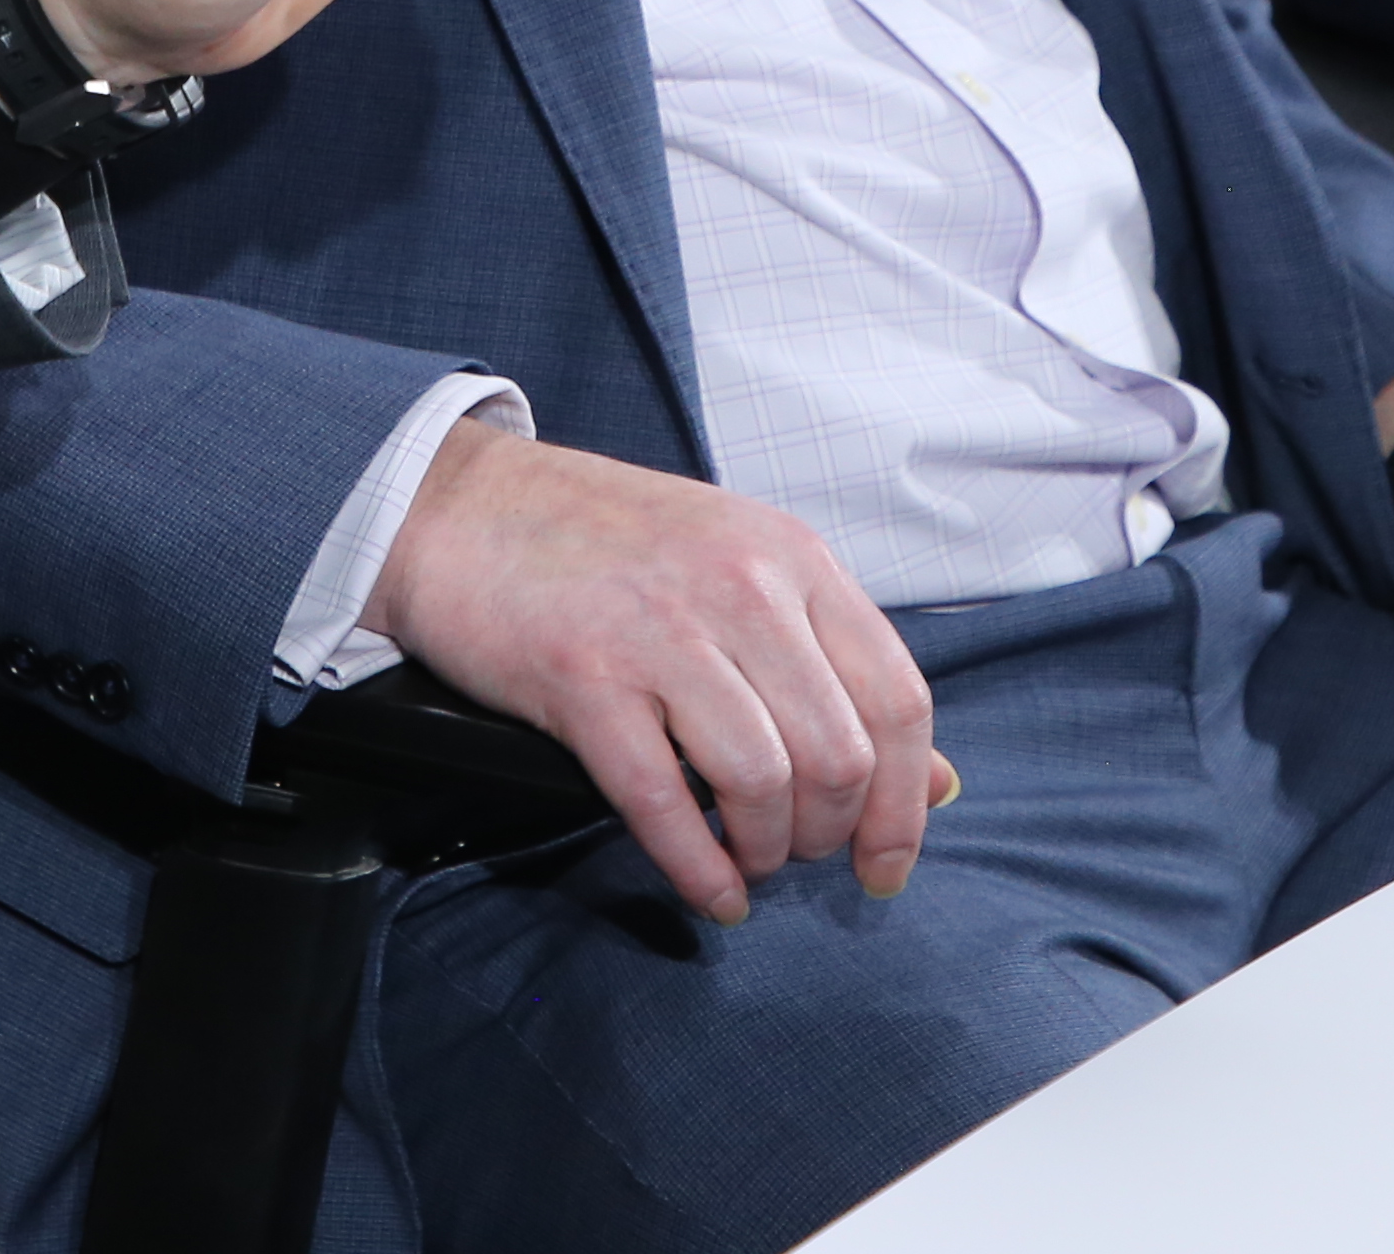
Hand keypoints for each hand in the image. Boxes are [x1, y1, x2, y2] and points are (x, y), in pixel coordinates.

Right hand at [364, 420, 941, 925]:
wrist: (462, 503)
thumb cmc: (602, 540)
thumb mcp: (742, 567)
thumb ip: (833, 662)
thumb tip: (931, 781)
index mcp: (793, 558)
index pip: (895, 698)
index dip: (902, 802)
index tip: (886, 861)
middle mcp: (742, 588)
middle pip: (837, 755)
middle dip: (829, 835)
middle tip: (798, 854)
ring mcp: (662, 632)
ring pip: (763, 783)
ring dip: (764, 851)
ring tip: (747, 859)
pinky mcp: (585, 680)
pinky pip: (664, 804)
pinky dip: (697, 869)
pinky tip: (708, 889)